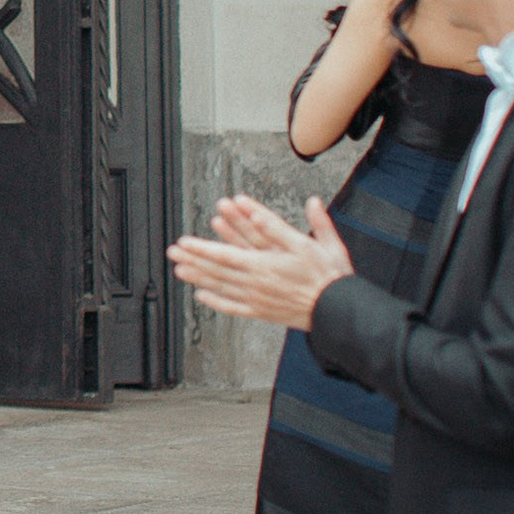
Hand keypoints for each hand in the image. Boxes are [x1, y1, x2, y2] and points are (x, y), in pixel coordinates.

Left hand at [166, 195, 353, 332]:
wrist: (340, 312)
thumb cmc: (331, 278)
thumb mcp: (323, 245)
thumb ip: (312, 223)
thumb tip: (308, 201)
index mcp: (268, 264)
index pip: (226, 255)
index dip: (203, 249)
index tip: (185, 242)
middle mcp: (258, 283)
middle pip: (218, 270)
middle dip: (193, 259)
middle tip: (173, 252)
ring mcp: (258, 299)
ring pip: (222, 287)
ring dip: (199, 277)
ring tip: (180, 270)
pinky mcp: (263, 312)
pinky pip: (234, 308)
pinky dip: (216, 302)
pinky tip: (202, 296)